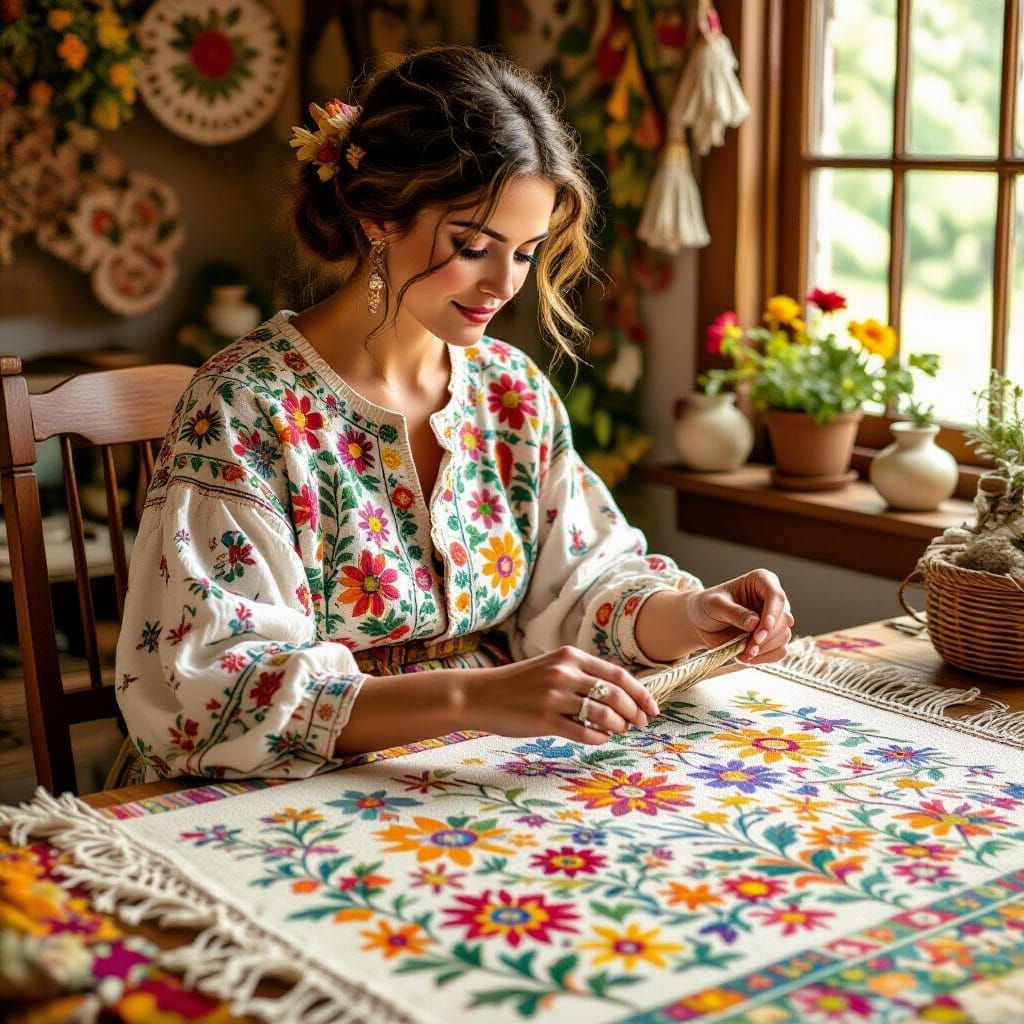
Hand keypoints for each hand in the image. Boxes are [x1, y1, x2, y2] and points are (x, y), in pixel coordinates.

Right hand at [460, 645, 660, 745]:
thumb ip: (580, 675)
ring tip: (619, 731)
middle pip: (616, 695)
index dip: (640, 694)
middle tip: (641, 724)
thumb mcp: (551, 668)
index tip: (652, 708)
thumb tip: (620, 696)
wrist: (479, 695)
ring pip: (603, 714)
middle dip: (635, 712)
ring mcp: (554, 696)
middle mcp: (564, 673)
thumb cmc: (518, 685)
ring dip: (618, 726)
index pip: (618, 675)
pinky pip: (584, 733)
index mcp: (569, 656)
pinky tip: (599, 738)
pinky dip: (598, 738)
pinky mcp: (543, 720)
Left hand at [683, 569, 793, 664]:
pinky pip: (779, 651)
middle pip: (784, 619)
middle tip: (749, 647)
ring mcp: (774, 619)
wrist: (701, 623)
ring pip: (784, 636)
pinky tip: (748, 657)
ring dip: (765, 649)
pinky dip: (766, 658)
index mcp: (761, 581)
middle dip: (767, 636)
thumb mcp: (715, 605)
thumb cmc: (706, 606)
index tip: (761, 630)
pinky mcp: (772, 637)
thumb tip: (754, 623)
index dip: (772, 614)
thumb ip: (733, 612)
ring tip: (744, 653)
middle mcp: (771, 600)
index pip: (776, 595)